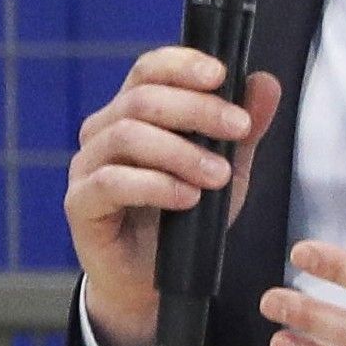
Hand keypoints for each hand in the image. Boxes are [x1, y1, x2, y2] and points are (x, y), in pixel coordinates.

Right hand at [66, 46, 282, 345]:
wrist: (153, 282)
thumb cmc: (184, 219)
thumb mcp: (227, 170)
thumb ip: (244, 130)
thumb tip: (265, 82)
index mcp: (134, 112)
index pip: (149, 69)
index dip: (182, 64)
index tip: (221, 75)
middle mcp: (104, 130)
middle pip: (142, 98)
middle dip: (197, 109)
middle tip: (238, 129)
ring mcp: (86, 165)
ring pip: (127, 135)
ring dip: (180, 151)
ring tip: (217, 175)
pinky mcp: (80, 202)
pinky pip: (111, 182)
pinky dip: (155, 185)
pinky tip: (187, 198)